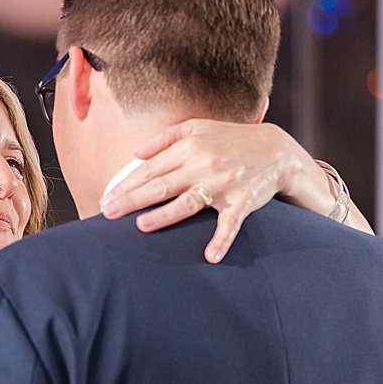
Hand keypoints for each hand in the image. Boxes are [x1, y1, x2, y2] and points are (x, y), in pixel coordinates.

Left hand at [99, 120, 314, 263]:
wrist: (276, 150)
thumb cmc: (230, 139)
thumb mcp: (198, 127)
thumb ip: (164, 138)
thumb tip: (135, 154)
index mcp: (190, 147)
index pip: (150, 169)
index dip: (125, 184)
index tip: (106, 198)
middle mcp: (204, 164)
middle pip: (161, 185)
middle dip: (132, 200)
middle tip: (108, 214)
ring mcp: (223, 184)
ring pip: (189, 202)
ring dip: (165, 215)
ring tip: (142, 226)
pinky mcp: (243, 201)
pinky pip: (231, 223)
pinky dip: (222, 240)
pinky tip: (210, 256)